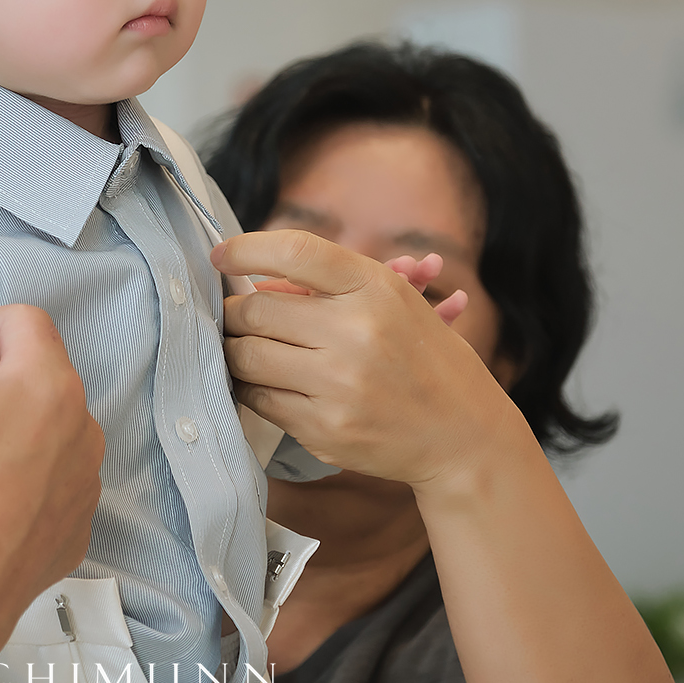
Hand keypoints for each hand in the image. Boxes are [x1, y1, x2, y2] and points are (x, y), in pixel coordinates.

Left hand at [214, 229, 526, 489]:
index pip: (294, 251)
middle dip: (234, 312)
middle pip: (255, 310)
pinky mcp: (325, 428)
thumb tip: (254, 282)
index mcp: (375, 288)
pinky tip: (267, 382)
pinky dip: (253, 388)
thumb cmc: (421, 356)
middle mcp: (356, 331)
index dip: (246, 249)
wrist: (462, 433)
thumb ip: (328, 284)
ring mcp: (339, 384)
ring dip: (236, 350)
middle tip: (233, 315)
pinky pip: (259, 399)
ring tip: (245, 347)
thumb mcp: (393, 300)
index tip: (221, 256)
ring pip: (247, 357)